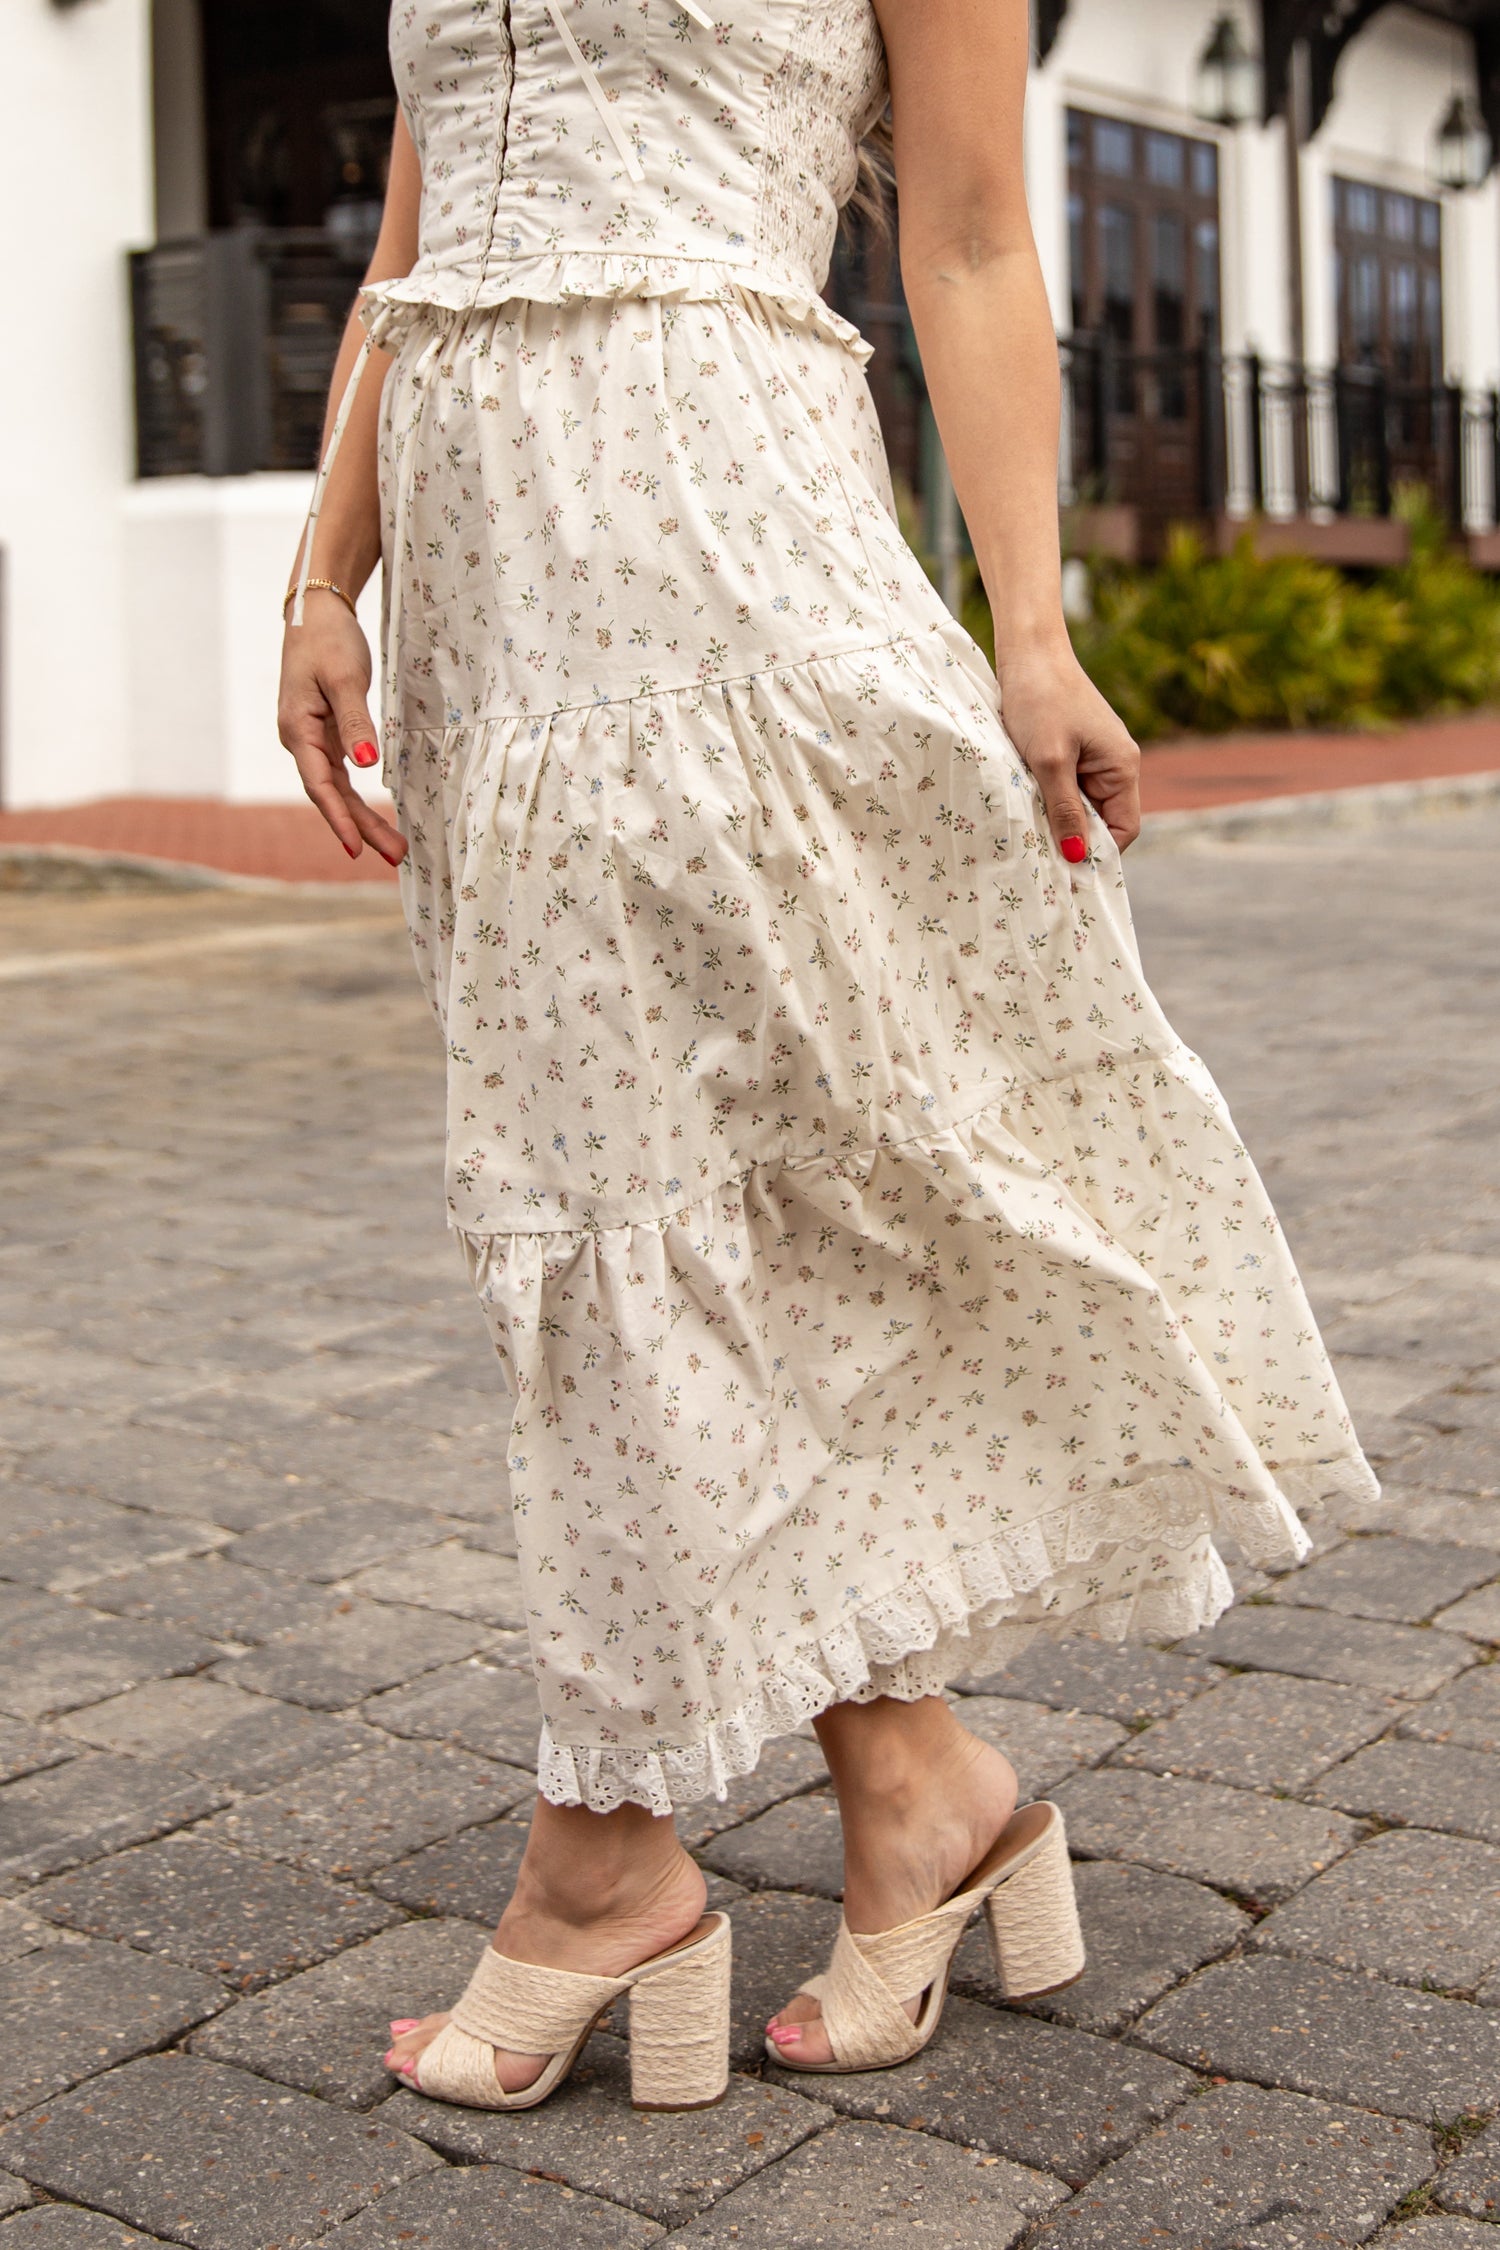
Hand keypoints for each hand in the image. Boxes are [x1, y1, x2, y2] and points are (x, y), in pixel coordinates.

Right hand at [277, 595, 407, 864]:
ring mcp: (312, 739)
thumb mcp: (344, 679)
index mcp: (298, 730)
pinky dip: (359, 797)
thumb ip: (356, 722)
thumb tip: (367, 764)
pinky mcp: (327, 733)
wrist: (316, 612)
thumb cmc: (328, 640)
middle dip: (362, 827)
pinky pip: (342, 775)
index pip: (320, 786)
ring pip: (339, 788)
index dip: (339, 819)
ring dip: (364, 817)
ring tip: (394, 846)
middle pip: (332, 795)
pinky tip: (374, 816)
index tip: (357, 849)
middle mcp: (301, 740)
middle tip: (395, 856)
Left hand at [995, 640, 1140, 856]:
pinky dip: (1048, 798)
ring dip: (1057, 817)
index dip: (1099, 853)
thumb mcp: (1049, 761)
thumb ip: (1064, 810)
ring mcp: (1094, 757)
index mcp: (1122, 767)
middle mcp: (1116, 765)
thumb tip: (1078, 858)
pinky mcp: (1072, 750)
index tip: (1065, 870)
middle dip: (1074, 838)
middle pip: (1102, 822)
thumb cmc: (1040, 699)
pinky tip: (1026, 801)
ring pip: (1080, 806)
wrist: (1028, 651)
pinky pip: (1066, 788)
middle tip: (1039, 854)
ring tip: (1029, 826)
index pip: (1124, 830)